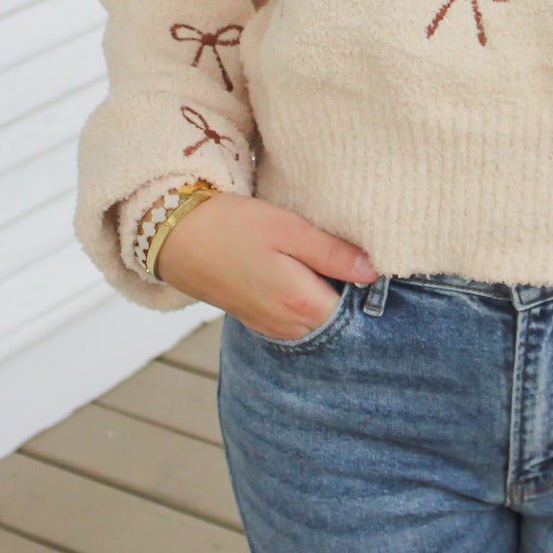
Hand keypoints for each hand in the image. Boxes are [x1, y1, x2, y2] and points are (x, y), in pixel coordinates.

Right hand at [154, 191, 377, 339]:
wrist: (174, 236)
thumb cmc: (232, 226)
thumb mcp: (288, 229)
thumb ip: (333, 253)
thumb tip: (374, 272)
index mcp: (301, 303)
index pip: (356, 313)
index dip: (370, 292)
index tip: (378, 267)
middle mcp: (287, 325)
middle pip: (337, 322)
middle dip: (352, 300)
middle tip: (358, 263)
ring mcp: (269, 326)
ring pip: (316, 323)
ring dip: (329, 301)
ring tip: (333, 267)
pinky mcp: (255, 318)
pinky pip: (295, 321)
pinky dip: (307, 304)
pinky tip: (305, 276)